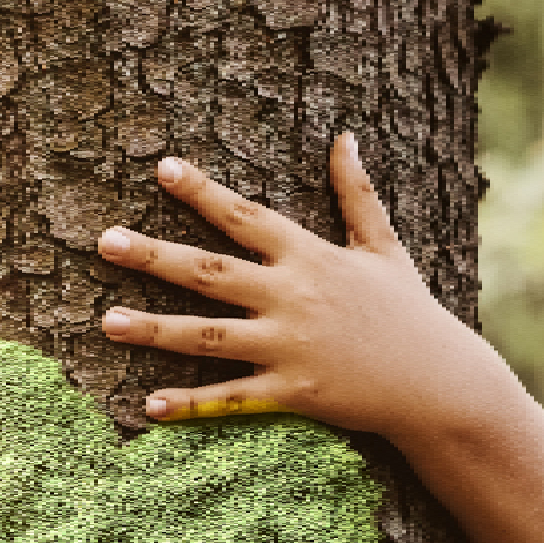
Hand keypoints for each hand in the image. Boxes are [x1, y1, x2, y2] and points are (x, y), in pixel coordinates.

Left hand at [97, 132, 495, 452]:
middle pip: (210, 272)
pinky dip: (191, 404)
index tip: (162, 169)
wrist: (439, 383)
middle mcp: (293, 297)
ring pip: (208, 336)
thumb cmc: (410, 313)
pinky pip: (231, 399)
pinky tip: (149, 405)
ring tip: (106, 322)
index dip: (203, 192)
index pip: (245, 216)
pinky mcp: (292, 393)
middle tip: (104, 242)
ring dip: (155, 329)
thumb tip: (345, 137)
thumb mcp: (384, 247)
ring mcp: (289, 347)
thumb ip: (357, 194)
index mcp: (310, 257)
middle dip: (154, 255)